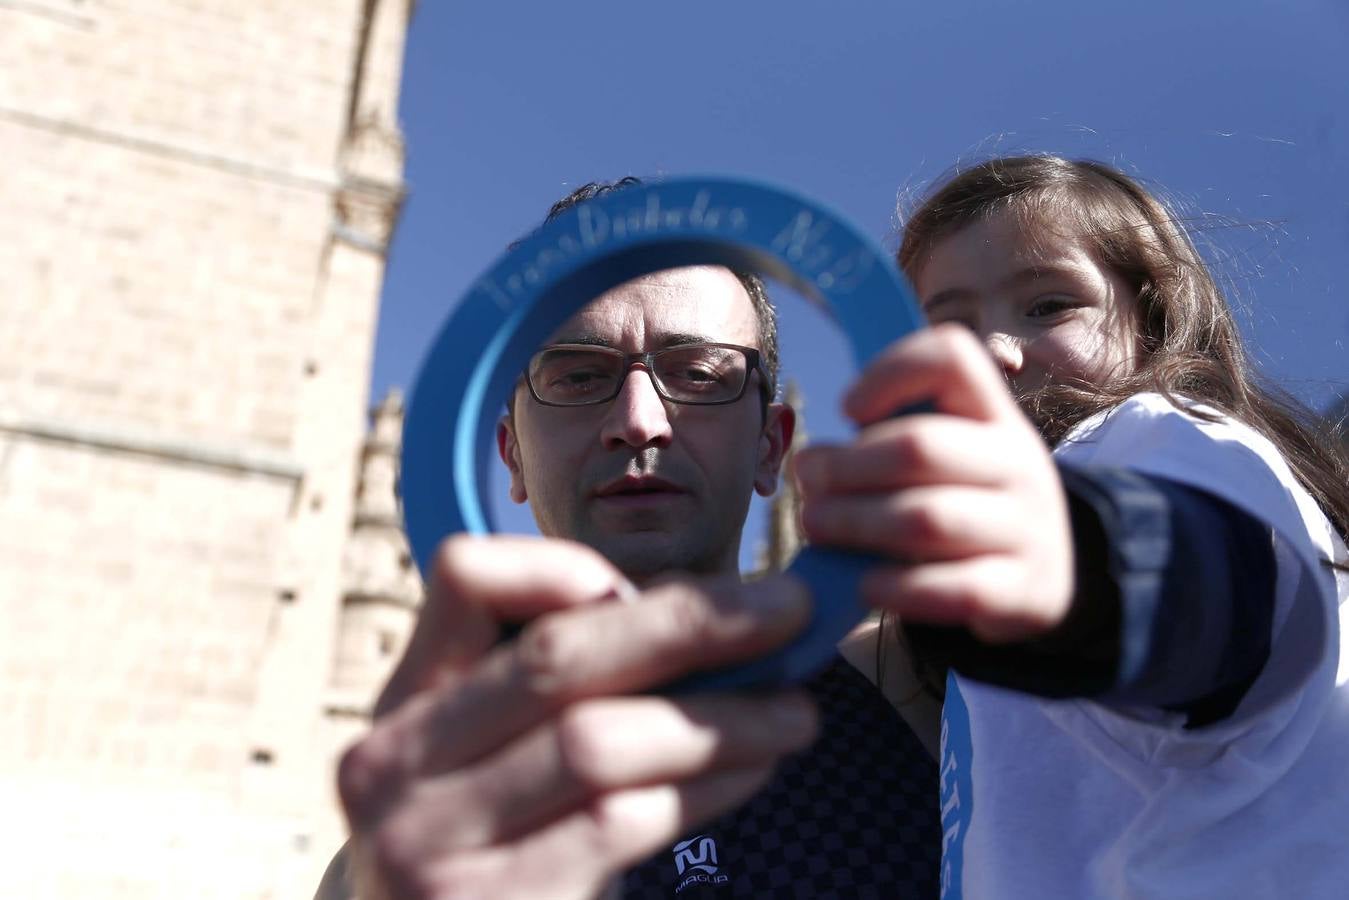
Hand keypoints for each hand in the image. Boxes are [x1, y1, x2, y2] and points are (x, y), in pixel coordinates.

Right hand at [337, 535, 817, 899]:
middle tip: (788, 608)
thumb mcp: (483, 750)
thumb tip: (707, 617)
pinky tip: (752, 769)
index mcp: (404, 699)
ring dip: (720, 718)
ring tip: (795, 711)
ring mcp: (433, 846)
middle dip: (687, 621)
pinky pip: (619, 824)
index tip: (649, 583)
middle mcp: (396, 765)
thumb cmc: (484, 837)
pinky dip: (704, 787)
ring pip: (599, 744)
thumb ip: (557, 683)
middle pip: (556, 659)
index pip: (464, 579)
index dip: (564, 565)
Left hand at [794, 324, 1072, 642]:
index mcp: (995, 415)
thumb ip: (891, 441)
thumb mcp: (946, 456)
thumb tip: (815, 464)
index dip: (891, 371)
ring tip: (816, 525)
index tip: (847, 409)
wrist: (1040, 575)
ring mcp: (1028, 529)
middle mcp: (1020, 464)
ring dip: (855, 522)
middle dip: (846, 466)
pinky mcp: (1023, 591)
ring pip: (927, 518)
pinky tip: (864, 583)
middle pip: (919, 447)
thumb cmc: (962, 503)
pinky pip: (954, 588)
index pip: (954, 359)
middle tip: (808, 481)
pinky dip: (897, 586)